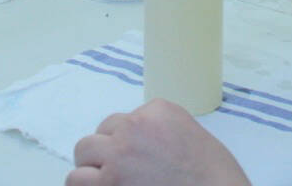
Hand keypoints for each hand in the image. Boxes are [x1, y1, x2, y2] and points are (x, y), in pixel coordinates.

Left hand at [66, 99, 249, 185]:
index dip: (128, 144)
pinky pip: (76, 180)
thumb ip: (161, 133)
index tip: (138, 160)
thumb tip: (142, 147)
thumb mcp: (192, 137)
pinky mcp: (108, 182)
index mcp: (158, 112)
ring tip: (107, 185)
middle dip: (106, 153)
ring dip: (92, 170)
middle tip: (120, 174)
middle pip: (101, 133)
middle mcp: (134, 127)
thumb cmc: (215, 179)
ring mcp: (118, 154)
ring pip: (83, 153)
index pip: (124, 121)